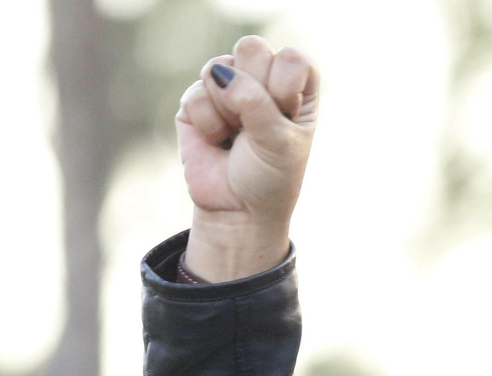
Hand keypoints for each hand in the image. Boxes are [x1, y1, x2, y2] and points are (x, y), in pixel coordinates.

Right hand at [176, 36, 319, 280]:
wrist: (238, 210)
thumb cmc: (270, 177)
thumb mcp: (279, 142)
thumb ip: (258, 104)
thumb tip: (221, 74)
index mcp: (295, 88)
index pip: (291, 57)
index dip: (285, 83)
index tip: (286, 114)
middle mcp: (261, 80)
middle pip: (252, 48)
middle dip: (254, 89)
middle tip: (258, 124)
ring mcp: (227, 87)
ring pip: (220, 67)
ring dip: (229, 110)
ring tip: (237, 136)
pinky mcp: (196, 102)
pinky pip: (196, 93)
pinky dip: (208, 123)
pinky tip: (217, 141)